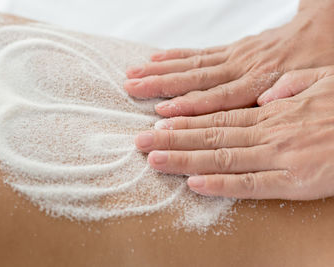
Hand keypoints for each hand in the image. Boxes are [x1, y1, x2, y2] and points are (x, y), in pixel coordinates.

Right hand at [124, 2, 333, 116]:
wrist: (326, 30)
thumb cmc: (320, 61)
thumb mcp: (311, 85)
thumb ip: (284, 98)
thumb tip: (261, 108)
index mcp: (259, 81)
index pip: (216, 97)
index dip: (188, 105)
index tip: (161, 112)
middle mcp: (241, 67)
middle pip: (194, 78)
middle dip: (160, 84)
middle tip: (130, 88)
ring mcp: (235, 56)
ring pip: (191, 64)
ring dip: (161, 69)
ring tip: (133, 74)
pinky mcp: (233, 48)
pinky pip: (201, 53)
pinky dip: (177, 56)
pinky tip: (157, 58)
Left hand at [134, 67, 333, 199]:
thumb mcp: (320, 83)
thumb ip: (288, 89)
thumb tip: (264, 98)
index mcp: (271, 112)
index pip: (217, 118)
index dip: (185, 122)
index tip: (158, 124)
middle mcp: (268, 134)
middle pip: (210, 137)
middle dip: (172, 140)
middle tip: (141, 143)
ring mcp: (279, 158)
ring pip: (222, 158)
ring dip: (185, 159)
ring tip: (154, 159)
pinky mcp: (296, 182)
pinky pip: (251, 185)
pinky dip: (220, 185)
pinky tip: (194, 184)